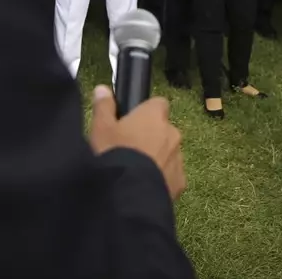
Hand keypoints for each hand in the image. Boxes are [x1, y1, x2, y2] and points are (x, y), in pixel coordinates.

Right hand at [89, 86, 185, 200]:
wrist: (128, 193)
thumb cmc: (114, 154)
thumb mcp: (101, 128)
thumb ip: (104, 106)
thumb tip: (103, 88)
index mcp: (155, 115)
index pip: (158, 104)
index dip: (146, 112)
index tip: (132, 122)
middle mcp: (172, 133)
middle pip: (163, 130)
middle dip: (151, 137)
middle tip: (129, 149)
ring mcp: (179, 158)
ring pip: (168, 153)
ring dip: (157, 158)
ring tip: (135, 171)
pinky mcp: (181, 182)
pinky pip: (171, 175)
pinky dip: (162, 179)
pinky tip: (143, 186)